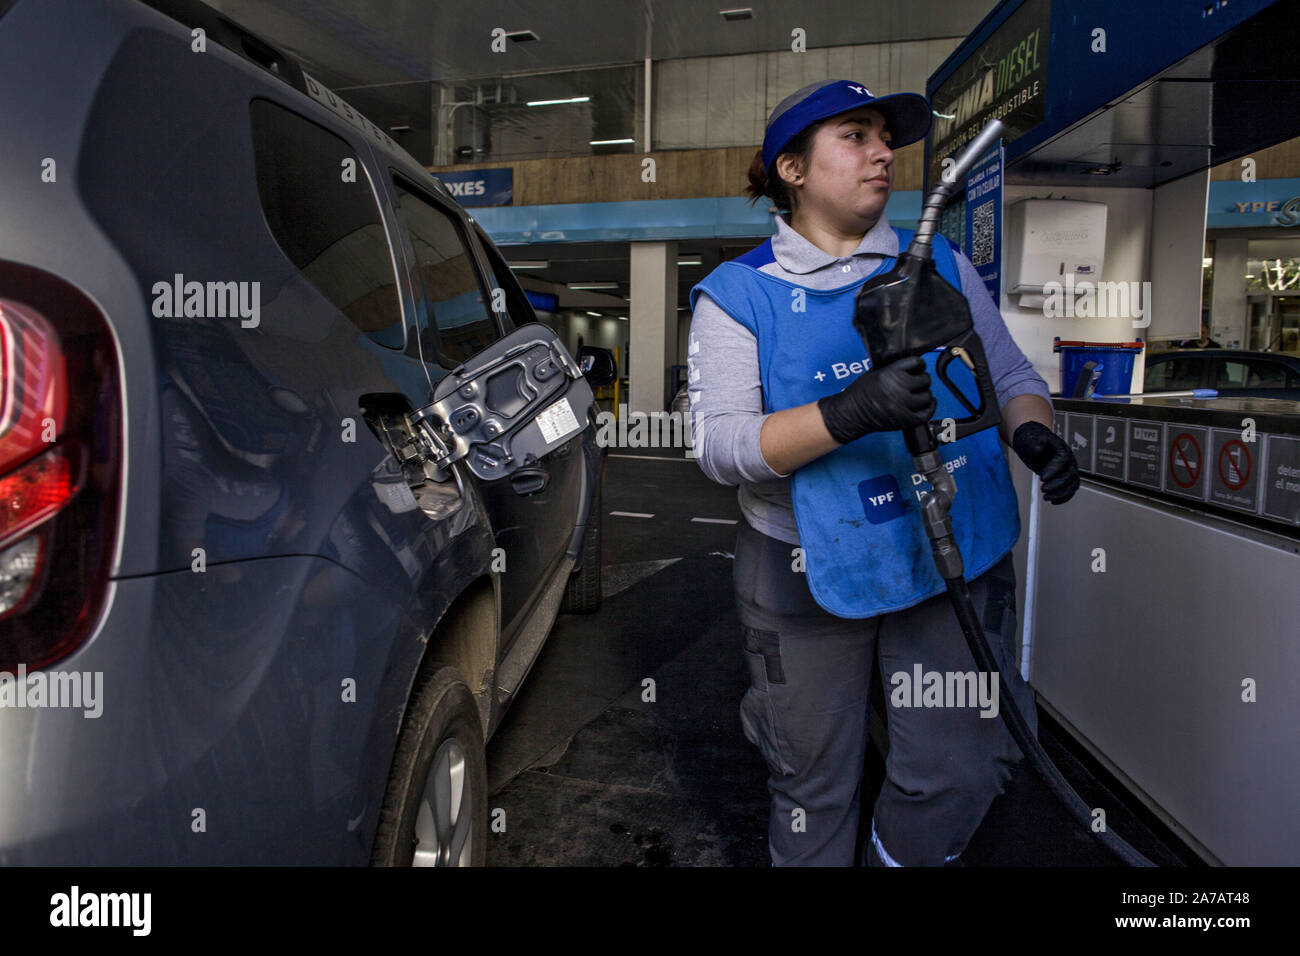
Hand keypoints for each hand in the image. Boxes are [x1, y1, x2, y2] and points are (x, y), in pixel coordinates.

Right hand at [817, 355, 936, 444]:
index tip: (919, 367)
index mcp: (890, 374)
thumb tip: (911, 368)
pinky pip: (926, 413)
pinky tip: (926, 403)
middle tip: (917, 382)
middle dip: (922, 379)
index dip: (919, 364)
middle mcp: (898, 388)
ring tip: (919, 394)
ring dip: (925, 394)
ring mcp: (903, 405)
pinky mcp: (905, 420)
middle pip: (925, 380)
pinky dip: (929, 407)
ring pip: (927, 396)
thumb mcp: (875, 372)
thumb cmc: (859, 394)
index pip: (916, 363)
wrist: (851, 414)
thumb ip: (894, 369)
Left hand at [1012, 421, 1079, 503]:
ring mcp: (1067, 469)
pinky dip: (1063, 497)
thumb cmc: (1032, 440)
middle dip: (1057, 484)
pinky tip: (1053, 500)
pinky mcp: (1064, 477)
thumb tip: (1038, 449)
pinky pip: (1070, 489)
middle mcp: (1067, 460)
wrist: (1032, 443)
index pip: (1063, 460)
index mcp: (1061, 448)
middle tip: (1044, 489)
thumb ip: (1034, 443)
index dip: (1054, 469)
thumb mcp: (1030, 439)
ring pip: (1072, 484)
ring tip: (1046, 497)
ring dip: (1061, 493)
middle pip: (1070, 474)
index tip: (1042, 477)